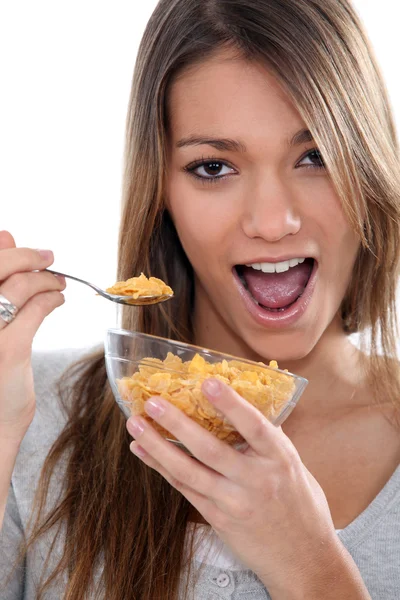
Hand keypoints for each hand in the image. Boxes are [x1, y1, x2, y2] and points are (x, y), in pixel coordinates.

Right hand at [0, 231, 65, 442]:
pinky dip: (52, 299)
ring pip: (19, 286)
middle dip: (28, 256)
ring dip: (47, 279)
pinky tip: (59, 300)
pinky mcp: (7, 350)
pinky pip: (36, 310)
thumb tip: (6, 237)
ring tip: (59, 284)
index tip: (19, 243)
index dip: (4, 248)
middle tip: (50, 257)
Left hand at [126, 377, 338, 590]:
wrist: (304, 559)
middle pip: (210, 449)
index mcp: (280, 458)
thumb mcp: (293, 464)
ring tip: (136, 425)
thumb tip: (246, 400)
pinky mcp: (218, 519)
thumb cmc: (300, 504)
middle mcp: (256, 480)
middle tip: (152, 403)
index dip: (231, 404)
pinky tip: (144, 451)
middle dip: (178, 424)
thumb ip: (268, 437)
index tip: (207, 382)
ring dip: (158, 447)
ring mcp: (234, 502)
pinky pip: (185, 489)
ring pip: (189, 472)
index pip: (254, 426)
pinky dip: (162, 468)